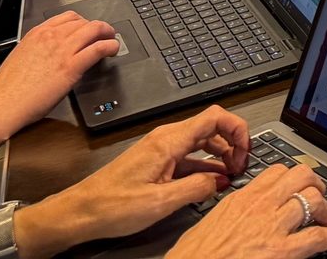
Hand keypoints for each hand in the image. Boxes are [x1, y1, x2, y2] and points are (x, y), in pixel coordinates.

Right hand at [0, 11, 120, 142]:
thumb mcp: (21, 58)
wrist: (1, 106)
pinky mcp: (71, 67)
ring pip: (94, 30)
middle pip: (83, 22)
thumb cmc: (7, 90)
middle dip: (96, 26)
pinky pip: (98, 48)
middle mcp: (51, 37)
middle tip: (103, 34)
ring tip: (112, 39)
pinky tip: (113, 49)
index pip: (67, 17)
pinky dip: (110, 46)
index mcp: (37, 34)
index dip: (82, 21)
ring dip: (107, 32)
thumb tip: (49, 54)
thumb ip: (37, 50)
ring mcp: (62, 50)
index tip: (87, 27)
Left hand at [12, 106, 264, 258]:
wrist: (80, 211)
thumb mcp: (160, 202)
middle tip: (240, 167)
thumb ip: (196, 189)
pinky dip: (204, 165)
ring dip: (220, 155)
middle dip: (233, 144)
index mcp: (169, 141)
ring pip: (201, 141)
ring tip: (229, 176)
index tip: (246, 150)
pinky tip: (208, 182)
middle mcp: (166, 138)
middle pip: (212, 126)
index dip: (238, 129)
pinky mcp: (156, 161)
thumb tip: (220, 180)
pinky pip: (188, 155)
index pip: (216, 116)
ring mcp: (160, 148)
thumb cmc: (110, 205)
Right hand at [168, 159, 326, 258]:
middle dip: (315, 183)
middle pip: (301, 176)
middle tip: (319, 194)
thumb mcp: (210, 223)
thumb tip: (238, 214)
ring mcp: (273, 227)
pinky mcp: (281, 252)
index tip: (297, 183)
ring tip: (326, 218)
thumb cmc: (192, 257)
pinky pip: (316, 237)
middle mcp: (260, 207)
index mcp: (241, 198)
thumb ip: (230, 211)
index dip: (292, 175)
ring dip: (325, 208)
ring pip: (312, 199)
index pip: (276, 171)